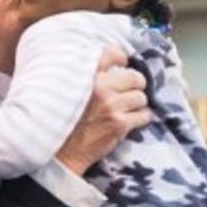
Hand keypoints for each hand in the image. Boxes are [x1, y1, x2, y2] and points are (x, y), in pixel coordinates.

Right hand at [56, 47, 151, 174]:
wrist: (62, 152)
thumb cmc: (64, 120)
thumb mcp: (67, 90)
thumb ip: (86, 76)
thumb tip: (112, 68)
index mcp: (85, 75)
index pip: (110, 54)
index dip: (121, 58)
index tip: (123, 63)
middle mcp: (100, 87)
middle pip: (134, 77)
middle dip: (136, 85)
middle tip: (131, 91)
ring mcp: (112, 105)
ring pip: (141, 97)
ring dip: (137, 104)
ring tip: (127, 109)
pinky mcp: (120, 123)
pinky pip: (144, 115)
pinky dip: (140, 118)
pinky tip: (129, 121)